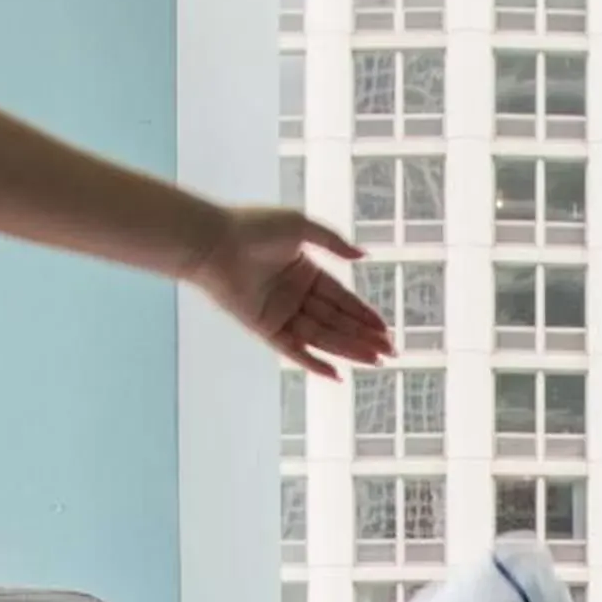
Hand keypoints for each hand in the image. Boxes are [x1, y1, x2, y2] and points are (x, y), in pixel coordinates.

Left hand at [187, 206, 393, 375]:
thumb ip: (333, 242)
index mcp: (305, 272)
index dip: (364, 315)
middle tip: (389, 353)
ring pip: (321, 336)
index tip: (386, 330)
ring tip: (374, 361)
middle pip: (336, 321)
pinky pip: (292, 350)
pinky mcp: (263, 328)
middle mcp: (295, 295)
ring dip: (347, 350)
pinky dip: (313, 362)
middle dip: (363, 337)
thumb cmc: (252, 227)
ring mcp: (280, 313)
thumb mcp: (300, 227)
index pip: (342, 298)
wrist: (212, 241)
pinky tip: (336, 374)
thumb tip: (364, 256)